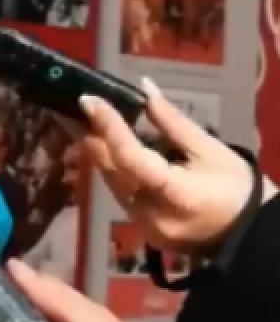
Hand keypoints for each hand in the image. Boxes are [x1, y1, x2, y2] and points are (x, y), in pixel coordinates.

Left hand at [78, 78, 275, 252]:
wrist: (247, 233)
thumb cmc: (234, 188)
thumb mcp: (210, 149)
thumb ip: (172, 123)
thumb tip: (145, 89)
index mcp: (174, 193)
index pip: (130, 157)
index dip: (108, 127)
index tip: (88, 100)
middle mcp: (150, 213)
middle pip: (111, 169)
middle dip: (90, 135)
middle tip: (75, 106)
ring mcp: (141, 225)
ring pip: (110, 181)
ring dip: (97, 151)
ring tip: (82, 120)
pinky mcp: (139, 229)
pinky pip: (119, 192)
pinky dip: (113, 169)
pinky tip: (104, 148)